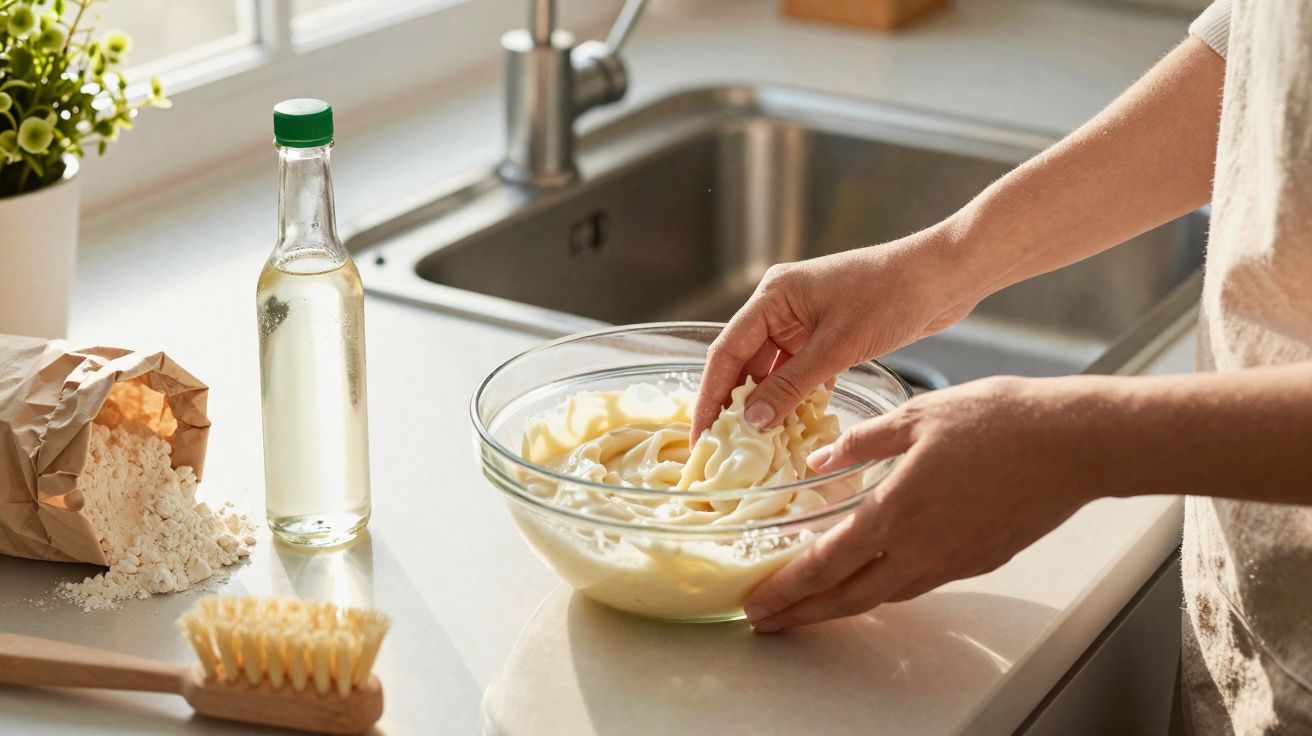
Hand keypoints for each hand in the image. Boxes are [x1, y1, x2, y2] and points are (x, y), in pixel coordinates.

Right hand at [692, 227, 979, 439]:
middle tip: (726, 449)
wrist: (945, 275)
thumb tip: (751, 422)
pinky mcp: (828, 334)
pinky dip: (796, 398)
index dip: (711, 396)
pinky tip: (794, 428)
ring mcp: (805, 320)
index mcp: (773, 296)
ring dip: (769, 404)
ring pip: (773, 370)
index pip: (726, 351)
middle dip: (737, 404)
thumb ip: (791, 386)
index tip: (702, 435)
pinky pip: (800, 371)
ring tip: (758, 446)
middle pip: (745, 362)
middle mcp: (781, 305)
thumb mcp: (837, 347)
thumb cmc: (891, 295)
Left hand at [743, 375, 1110, 631]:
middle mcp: (920, 550)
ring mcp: (952, 561)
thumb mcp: (917, 417)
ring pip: (884, 596)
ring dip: (842, 604)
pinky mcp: (979, 561)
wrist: (1075, 444)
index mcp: (896, 512)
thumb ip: (863, 443)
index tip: (756, 603)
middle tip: (768, 621)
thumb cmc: (1001, 421)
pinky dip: (885, 587)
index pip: (824, 564)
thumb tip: (824, 458)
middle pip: (848, 598)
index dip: (785, 588)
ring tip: (812, 605)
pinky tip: (876, 577)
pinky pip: (919, 583)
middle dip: (802, 613)